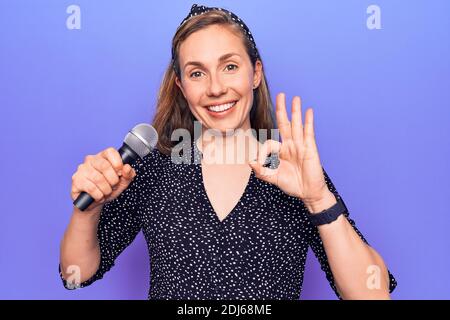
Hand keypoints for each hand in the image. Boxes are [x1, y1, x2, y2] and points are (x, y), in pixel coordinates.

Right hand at [71, 147, 136, 212]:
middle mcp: (91, 160)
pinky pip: (91, 188)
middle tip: (113, 186)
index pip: (110, 152)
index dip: (118, 162)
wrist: (93, 203)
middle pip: (105, 166)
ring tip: (106, 192)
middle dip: (113, 180)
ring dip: (106, 190)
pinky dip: (98, 195)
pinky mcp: (76, 180)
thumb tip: (127, 167)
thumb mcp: (122, 183)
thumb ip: (128, 175)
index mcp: (103, 157)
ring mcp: (82, 169)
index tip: (120, 173)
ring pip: (98, 178)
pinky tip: (98, 196)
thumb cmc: (107, 189)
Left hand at [249, 93, 331, 207]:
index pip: (269, 142)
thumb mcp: (273, 178)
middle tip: (281, 94)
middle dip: (282, 109)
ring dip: (295, 110)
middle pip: (285, 123)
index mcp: (281, 151)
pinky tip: (308, 110)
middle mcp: (291, 145)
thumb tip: (250, 161)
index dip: (262, 152)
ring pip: (297, 124)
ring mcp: (301, 145)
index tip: (258, 163)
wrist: (308, 193)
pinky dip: (308, 121)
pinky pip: (308, 132)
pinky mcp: (310, 148)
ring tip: (295, 98)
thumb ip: (261, 171)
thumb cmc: (292, 185)